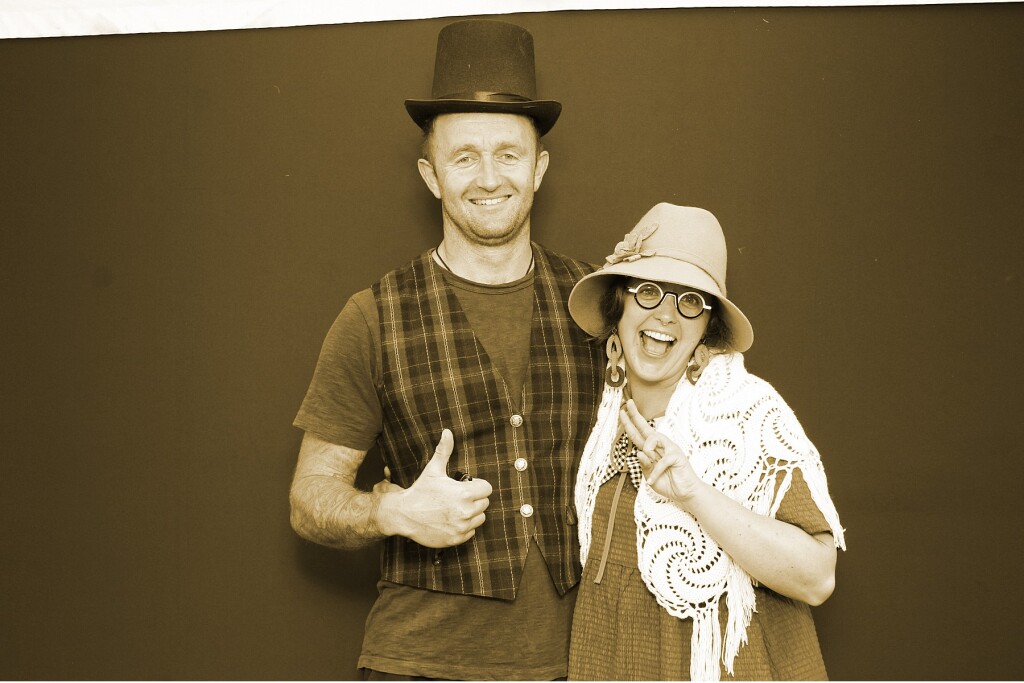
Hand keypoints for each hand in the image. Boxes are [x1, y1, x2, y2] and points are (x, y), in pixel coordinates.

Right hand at [384, 429, 492, 547]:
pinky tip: (451, 520)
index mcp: (464, 493)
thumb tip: (448, 432)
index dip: (477, 486)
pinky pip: (471, 533)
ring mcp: (462, 527)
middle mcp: (466, 511)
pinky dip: (464, 527)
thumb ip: (444, 451)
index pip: (487, 489)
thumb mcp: (433, 470)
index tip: (466, 486)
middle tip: (458, 497)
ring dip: (472, 514)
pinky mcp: (456, 539)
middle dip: (474, 499)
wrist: (403, 515)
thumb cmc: (420, 491)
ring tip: (456, 509)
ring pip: (480, 518)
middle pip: (484, 504)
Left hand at [620, 399, 703, 505]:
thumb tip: (639, 452)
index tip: (622, 412)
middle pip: (646, 428)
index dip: (630, 424)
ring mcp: (669, 449)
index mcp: (652, 450)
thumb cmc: (668, 483)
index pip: (639, 435)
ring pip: (654, 438)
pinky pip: (661, 461)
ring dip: (647, 446)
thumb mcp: (650, 476)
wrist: (685, 493)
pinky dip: (655, 472)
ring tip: (648, 457)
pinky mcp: (676, 456)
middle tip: (628, 403)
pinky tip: (652, 480)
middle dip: (636, 416)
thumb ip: (644, 466)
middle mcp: (660, 447)